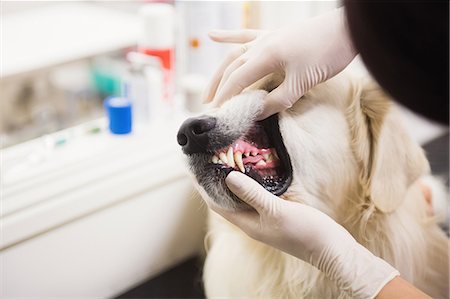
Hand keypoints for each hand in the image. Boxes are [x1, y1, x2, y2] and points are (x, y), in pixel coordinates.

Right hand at [204, 8, 356, 119]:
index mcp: (265, 55)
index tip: (217, 115)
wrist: (346, 29)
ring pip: (234, 54)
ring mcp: (266, 37)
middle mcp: (260, 44)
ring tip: (209, 89)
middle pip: (230, 68)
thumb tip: (255, 113)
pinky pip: (246, 35)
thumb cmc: (327, 55)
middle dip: (218, 88)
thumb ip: (276, 101)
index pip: (237, 80)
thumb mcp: (302, 83)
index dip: (225, 98)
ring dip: (219, 71)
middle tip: (209, 106)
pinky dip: (228, 36)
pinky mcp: (274, 34)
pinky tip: (211, 35)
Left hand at [209, 171, 398, 298]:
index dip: (203, 187)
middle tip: (210, 159)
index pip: (215, 203)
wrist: (330, 249)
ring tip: (227, 160)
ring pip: (241, 197)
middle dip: (215, 181)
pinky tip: (255, 171)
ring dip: (232, 181)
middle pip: (226, 199)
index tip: (193, 168)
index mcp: (247, 223)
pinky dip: (251, 183)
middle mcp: (251, 221)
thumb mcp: (276, 211)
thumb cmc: (304, 232)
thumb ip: (252, 194)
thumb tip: (227, 177)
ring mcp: (264, 218)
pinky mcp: (276, 214)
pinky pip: (256, 196)